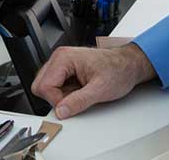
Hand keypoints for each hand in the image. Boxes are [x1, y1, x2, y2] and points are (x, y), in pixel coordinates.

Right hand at [30, 44, 156, 118]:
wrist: (128, 64)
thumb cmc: (118, 70)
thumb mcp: (101, 90)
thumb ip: (78, 101)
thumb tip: (61, 111)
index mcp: (64, 58)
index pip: (44, 86)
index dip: (56, 101)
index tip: (70, 106)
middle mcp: (59, 58)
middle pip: (40, 86)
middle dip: (56, 99)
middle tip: (74, 100)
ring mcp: (60, 63)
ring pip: (45, 87)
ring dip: (60, 96)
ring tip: (80, 92)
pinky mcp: (64, 70)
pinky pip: (54, 87)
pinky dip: (64, 94)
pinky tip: (79, 90)